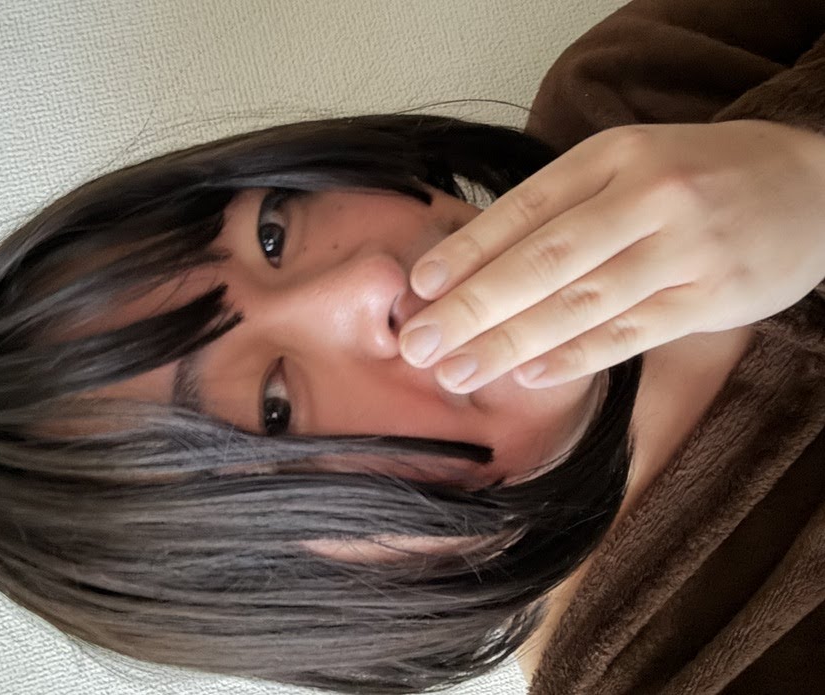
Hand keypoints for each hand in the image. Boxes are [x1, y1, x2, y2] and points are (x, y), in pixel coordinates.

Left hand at [399, 120, 824, 390]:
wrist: (810, 185)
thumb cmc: (698, 177)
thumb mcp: (628, 166)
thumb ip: (562, 206)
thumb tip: (476, 263)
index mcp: (614, 157)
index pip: (524, 209)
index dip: (467, 252)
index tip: (419, 290)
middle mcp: (647, 197)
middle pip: (543, 260)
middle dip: (473, 307)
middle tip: (421, 344)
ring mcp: (682, 249)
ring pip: (581, 303)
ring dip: (511, 343)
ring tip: (458, 371)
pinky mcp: (710, 297)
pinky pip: (630, 333)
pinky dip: (576, 357)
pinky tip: (531, 376)